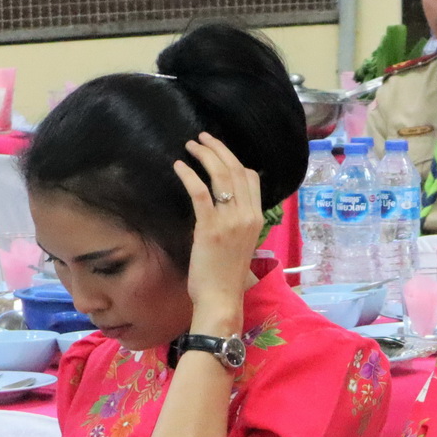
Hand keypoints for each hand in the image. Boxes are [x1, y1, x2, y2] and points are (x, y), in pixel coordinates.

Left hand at [171, 132, 263, 336]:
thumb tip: (224, 204)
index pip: (251, 178)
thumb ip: (237, 221)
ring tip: (190, 145)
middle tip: (202, 138)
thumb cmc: (227, 275)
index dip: (235, 160)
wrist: (221, 298)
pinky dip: (189, 175)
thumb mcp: (241, 243)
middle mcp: (247, 215)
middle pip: (236, 170)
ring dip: (204, 156)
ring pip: (220, 176)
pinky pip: (200, 193)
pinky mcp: (209, 228)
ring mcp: (230, 221)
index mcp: (257, 218)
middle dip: (218, 149)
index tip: (218, 152)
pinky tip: (179, 165)